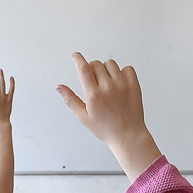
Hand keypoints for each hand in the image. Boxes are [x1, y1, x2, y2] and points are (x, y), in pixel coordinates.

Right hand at [57, 52, 159, 179]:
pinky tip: (119, 82)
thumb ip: (71, 99)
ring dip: (106, 69)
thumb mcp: (83, 117)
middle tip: (94, 80)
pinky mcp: (134, 86)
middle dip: (92, 68)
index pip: (83, 68)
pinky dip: (123, 72)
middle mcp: (108, 88)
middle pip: (96, 64)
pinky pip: (127, 68)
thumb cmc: (105, 128)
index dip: (78, 59)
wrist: (128, 136)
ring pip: (111, 64)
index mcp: (93, 95)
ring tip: (107, 82)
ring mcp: (122, 85)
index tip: (76, 56)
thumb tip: (59, 87)